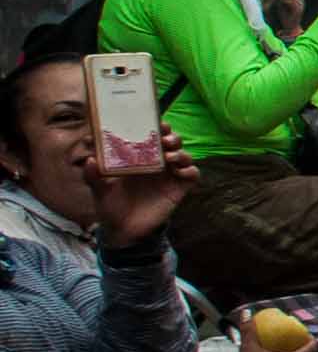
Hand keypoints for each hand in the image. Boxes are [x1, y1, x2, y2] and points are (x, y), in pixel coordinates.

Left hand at [88, 132, 198, 248]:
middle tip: (164, 139)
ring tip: (169, 157)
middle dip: (171, 136)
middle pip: (172, 141)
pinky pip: (192, 174)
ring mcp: (169, 175)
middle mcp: (157, 163)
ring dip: (180, 152)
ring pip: (184, 155)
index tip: (154, 121)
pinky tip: (179, 172)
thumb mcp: (99, 189)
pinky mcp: (179, 188)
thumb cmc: (111, 205)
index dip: (155, 126)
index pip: (151, 135)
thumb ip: (93, 175)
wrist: (123, 230)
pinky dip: (190, 170)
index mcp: (138, 157)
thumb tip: (90, 160)